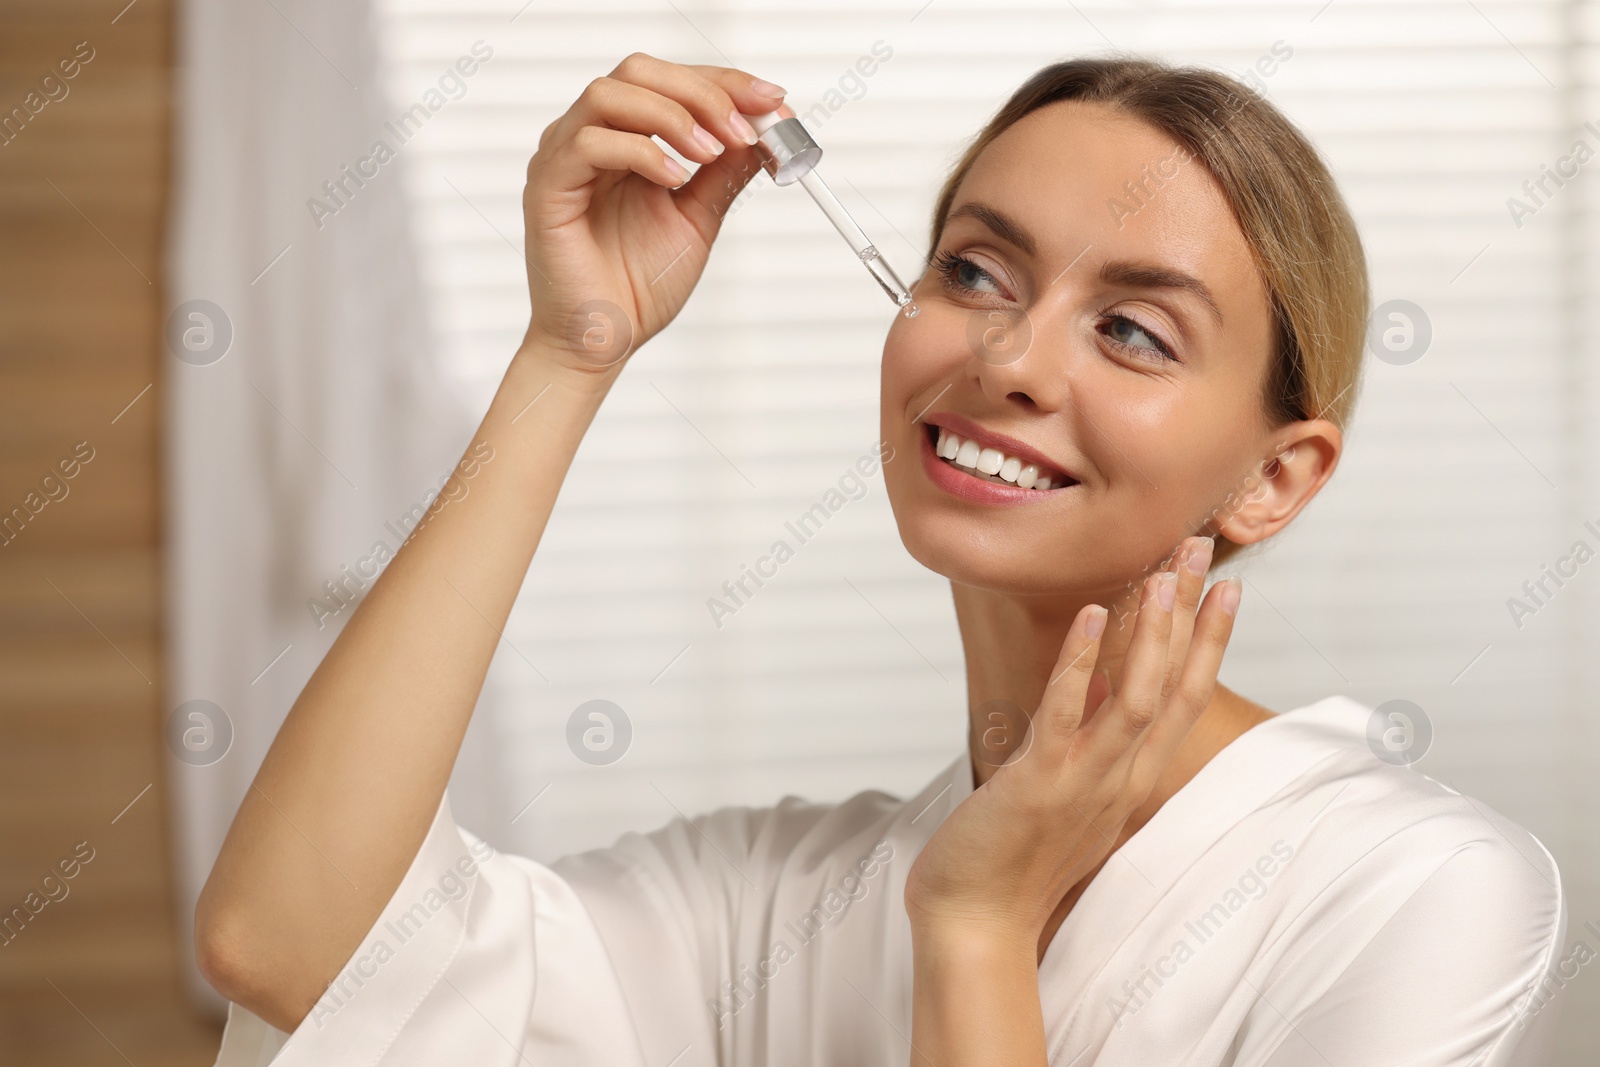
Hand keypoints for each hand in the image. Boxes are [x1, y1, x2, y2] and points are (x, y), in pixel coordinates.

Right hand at [520, 52, 791, 369]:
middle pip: (639, 71)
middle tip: (743, 127)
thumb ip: (724, 173)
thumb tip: (767, 132)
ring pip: (610, 93)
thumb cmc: (638, 286)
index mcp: (625, 139)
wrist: (605, 340)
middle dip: (701, 92)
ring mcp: (563, 157)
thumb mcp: (698, 219)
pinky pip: (588, 143)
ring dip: (672, 115)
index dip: (725, 83)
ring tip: (711, 153)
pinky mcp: (547, 187)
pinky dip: (641, 152)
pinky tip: (674, 180)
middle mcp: (590, 138)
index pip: (671, 83)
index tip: (773, 101)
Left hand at [904, 537, 1240, 945]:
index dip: (1208, 642)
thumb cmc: (1013, 863)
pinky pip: (1067, 714)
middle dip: (1192, 615)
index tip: (1225, 588)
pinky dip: (1082, 663)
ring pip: (1138, 696)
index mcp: (1130, 781)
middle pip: (1175, 686)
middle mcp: (1121, 779)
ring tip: (1165, 571)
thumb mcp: (1067, 797)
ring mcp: (1085, 782)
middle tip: (1203, 548)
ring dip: (1155, 631)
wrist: (977, 926)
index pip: (1185, 700)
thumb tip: (1093, 686)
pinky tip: (1093, 615)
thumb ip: (1087, 746)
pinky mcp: (1040, 784)